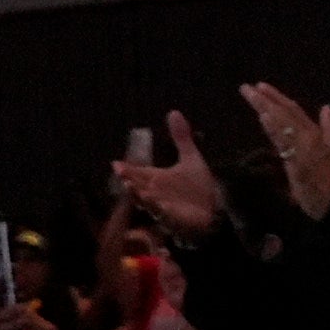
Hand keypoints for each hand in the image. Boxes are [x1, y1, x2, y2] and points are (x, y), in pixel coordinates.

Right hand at [108, 113, 224, 238]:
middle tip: (120, 172)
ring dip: (138, 195)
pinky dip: (160, 209)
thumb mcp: (190, 158)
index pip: (138, 172)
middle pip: (137, 186)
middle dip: (129, 180)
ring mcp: (162, 206)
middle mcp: (155, 192)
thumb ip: (181, 137)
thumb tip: (173, 111)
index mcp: (157, 178)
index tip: (115, 163)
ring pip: (146, 201)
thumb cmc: (197, 187)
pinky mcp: (173, 218)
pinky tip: (159, 204)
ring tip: (132, 187)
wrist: (213, 208)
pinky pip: (164, 214)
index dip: (127, 169)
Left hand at [239, 82, 329, 217]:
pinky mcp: (297, 161)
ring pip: (282, 124)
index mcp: (314, 133)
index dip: (277, 96)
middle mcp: (308, 136)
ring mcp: (303, 148)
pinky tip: (263, 117)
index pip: (293, 110)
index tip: (261, 86)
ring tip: (252, 95)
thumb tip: (327, 107)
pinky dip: (274, 128)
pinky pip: (284, 142)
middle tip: (247, 87)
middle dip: (265, 99)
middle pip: (284, 113)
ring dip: (265, 108)